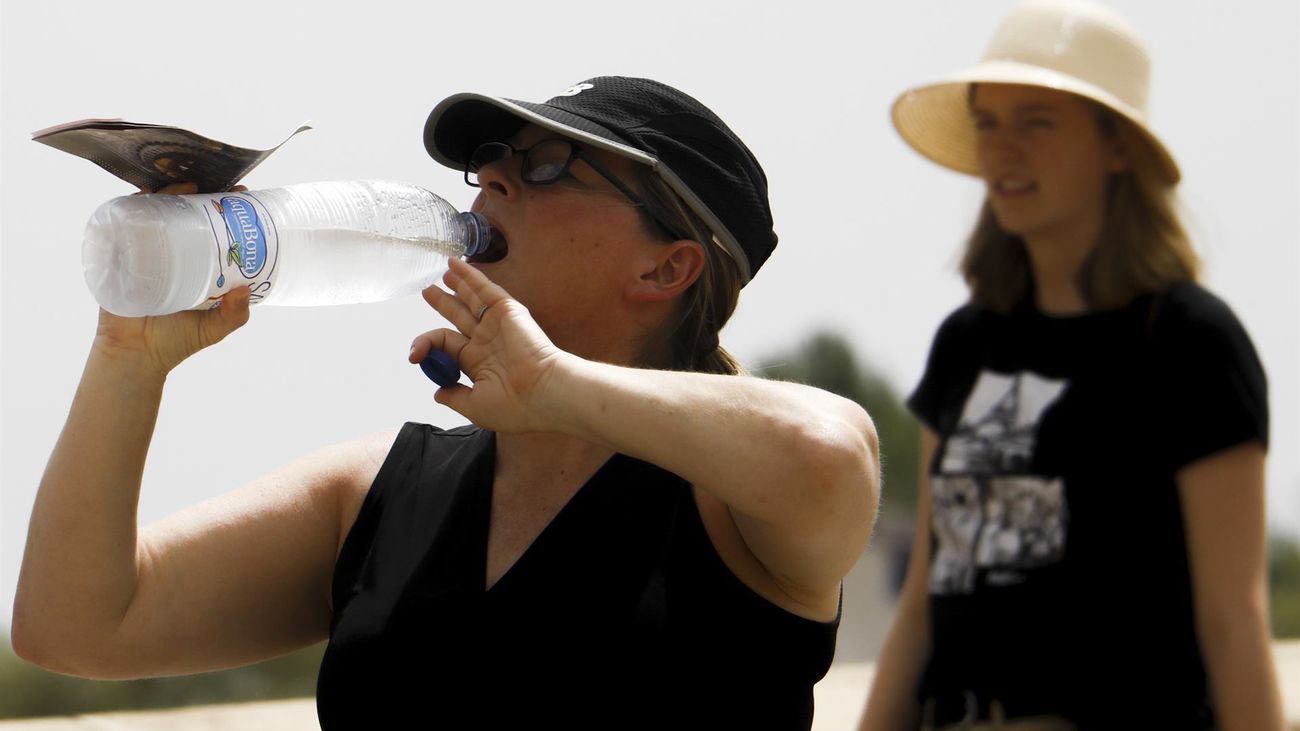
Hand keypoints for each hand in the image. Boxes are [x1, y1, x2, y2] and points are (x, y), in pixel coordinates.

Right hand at [94, 182, 251, 377]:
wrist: (135, 357)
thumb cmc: (176, 342)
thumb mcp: (215, 328)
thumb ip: (235, 314)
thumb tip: (245, 291)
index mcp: (195, 264)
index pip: (211, 227)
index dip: (224, 208)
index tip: (242, 194)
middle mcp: (170, 253)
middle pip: (183, 213)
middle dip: (199, 193)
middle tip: (217, 186)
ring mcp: (143, 251)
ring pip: (156, 213)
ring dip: (168, 192)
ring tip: (186, 184)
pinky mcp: (119, 255)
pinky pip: (123, 224)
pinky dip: (131, 206)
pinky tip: (144, 194)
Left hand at [408, 258, 568, 432]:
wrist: (543, 393)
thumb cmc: (516, 406)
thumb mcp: (475, 407)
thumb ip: (455, 397)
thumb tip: (438, 393)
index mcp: (479, 364)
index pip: (447, 346)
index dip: (427, 345)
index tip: (414, 355)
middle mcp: (487, 343)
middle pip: (458, 318)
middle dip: (443, 304)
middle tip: (429, 292)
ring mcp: (497, 326)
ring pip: (471, 301)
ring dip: (457, 286)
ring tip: (443, 275)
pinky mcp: (507, 312)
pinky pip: (485, 290)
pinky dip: (470, 276)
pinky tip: (455, 265)